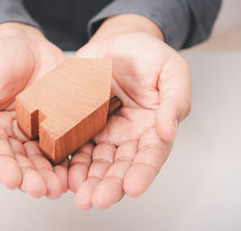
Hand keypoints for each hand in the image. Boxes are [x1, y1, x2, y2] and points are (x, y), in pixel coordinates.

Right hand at [0, 23, 67, 198]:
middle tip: (43, 190)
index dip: (5, 169)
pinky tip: (76, 168)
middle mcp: (17, 135)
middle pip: (25, 162)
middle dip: (33, 178)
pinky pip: (68, 140)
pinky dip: (72, 155)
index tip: (14, 181)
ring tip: (60, 187)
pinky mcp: (62, 121)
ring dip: (53, 174)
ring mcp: (41, 129)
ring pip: (47, 158)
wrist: (26, 43)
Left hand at [68, 14, 190, 208]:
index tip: (133, 188)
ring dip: (89, 180)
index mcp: (154, 127)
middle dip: (110, 185)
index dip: (142, 172)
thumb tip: (169, 130)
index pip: (150, 155)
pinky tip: (65, 174)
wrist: (118, 40)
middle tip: (98, 200)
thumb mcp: (172, 70)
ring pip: (96, 161)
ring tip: (80, 195)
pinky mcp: (81, 122)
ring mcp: (104, 130)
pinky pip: (75, 144)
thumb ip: (176, 100)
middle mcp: (128, 135)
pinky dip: (70, 160)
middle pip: (120, 165)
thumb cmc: (149, 53)